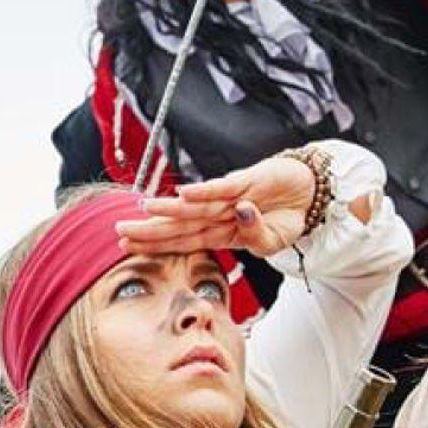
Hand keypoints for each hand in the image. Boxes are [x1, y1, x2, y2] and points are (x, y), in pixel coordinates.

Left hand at [119, 156, 325, 257]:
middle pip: (179, 224)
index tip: (128, 247)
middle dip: (149, 229)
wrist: (310, 193)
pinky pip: (223, 188)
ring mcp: (230, 197)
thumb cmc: (286, 218)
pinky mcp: (247, 180)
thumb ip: (255, 237)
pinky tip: (183, 193)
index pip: (181, 240)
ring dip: (169, 208)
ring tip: (143, 209)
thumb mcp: (272, 242)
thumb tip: (241, 216)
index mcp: (220, 233)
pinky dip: (204, 191)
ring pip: (194, 205)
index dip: (156, 244)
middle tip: (118, 231)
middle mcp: (218, 214)